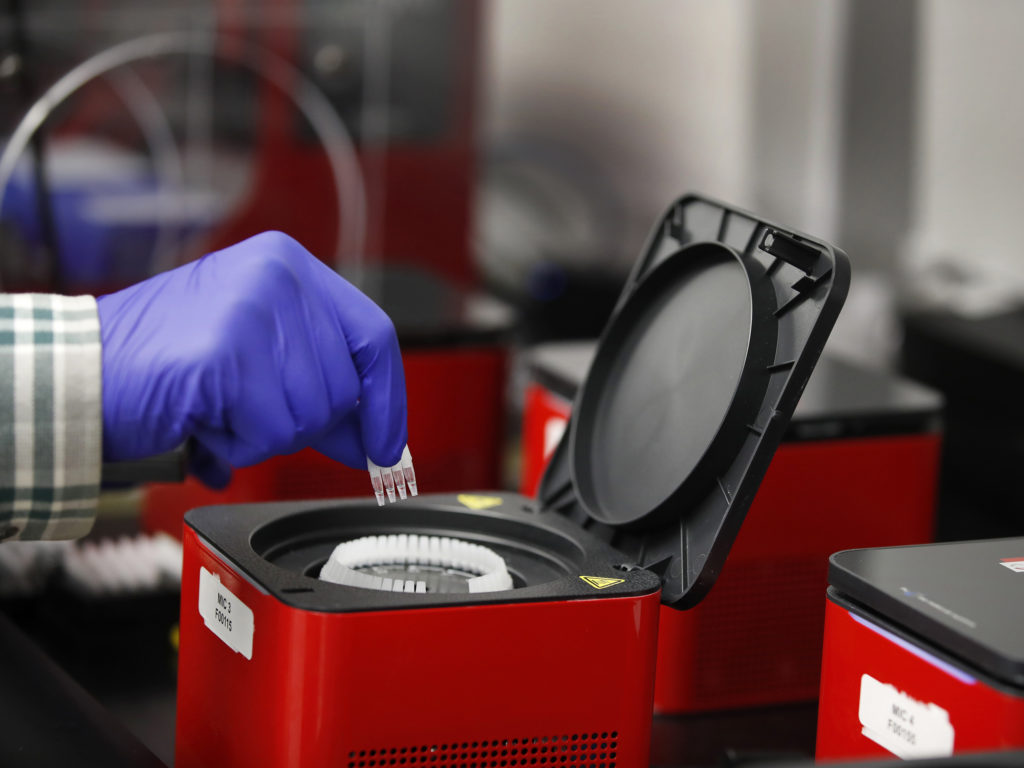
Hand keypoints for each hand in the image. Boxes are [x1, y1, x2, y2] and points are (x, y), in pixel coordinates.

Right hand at [97, 231, 407, 487]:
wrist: (80, 373)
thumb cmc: (164, 364)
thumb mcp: (259, 358)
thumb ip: (321, 386)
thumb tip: (374, 438)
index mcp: (288, 265)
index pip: (374, 335)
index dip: (388, 398)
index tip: (388, 444)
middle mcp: (277, 275)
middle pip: (344, 386)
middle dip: (304, 422)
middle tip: (249, 411)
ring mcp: (251, 309)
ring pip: (311, 414)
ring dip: (265, 433)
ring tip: (219, 406)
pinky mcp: (226, 353)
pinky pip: (270, 430)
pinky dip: (238, 443)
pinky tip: (204, 416)